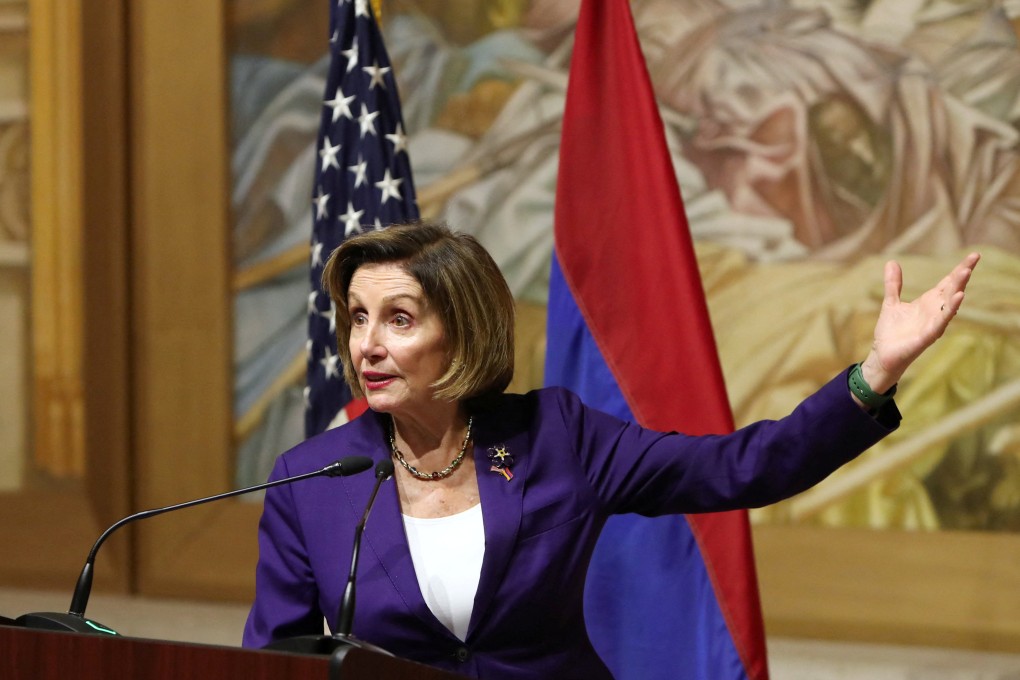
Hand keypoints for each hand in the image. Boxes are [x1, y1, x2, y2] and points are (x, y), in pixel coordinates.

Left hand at [859, 252, 979, 394]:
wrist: (882, 354)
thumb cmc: (891, 331)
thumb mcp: (891, 302)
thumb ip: (893, 284)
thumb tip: (892, 262)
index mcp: (929, 302)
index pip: (948, 282)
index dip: (960, 269)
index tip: (974, 255)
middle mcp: (935, 311)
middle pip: (952, 290)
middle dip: (962, 275)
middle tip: (973, 259)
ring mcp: (933, 324)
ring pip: (950, 304)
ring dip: (958, 289)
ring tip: (966, 273)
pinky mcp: (927, 337)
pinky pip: (940, 322)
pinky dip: (948, 311)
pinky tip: (957, 299)